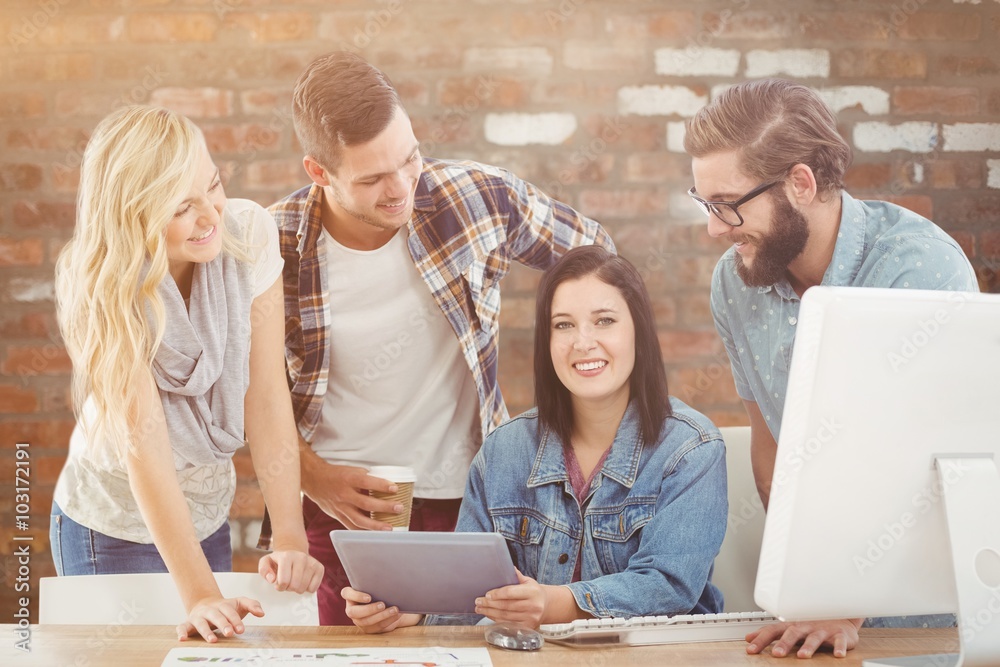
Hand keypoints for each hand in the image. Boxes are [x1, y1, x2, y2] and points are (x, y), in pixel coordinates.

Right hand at [176, 596, 264, 642]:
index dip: (235, 620)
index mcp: (223, 605)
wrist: (205, 604)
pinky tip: (182, 638)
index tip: (241, 630)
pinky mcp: (188, 623)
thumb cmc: (226, 608)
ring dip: (206, 631)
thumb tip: (262, 613)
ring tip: (213, 640)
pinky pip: (182, 626)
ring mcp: (198, 617)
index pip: (229, 611)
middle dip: (223, 624)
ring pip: (200, 623)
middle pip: (216, 616)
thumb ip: (252, 605)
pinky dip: (181, 632)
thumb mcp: (239, 603)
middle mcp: (210, 610)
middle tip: (230, 633)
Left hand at [258, 550, 324, 593]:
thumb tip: (272, 579)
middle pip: (295, 586)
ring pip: (304, 588)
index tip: (278, 584)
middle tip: (287, 582)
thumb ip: (264, 570)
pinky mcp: (320, 568)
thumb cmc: (278, 561)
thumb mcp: (266, 563)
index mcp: (286, 556)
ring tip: (294, 581)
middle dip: (289, 588)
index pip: (284, 581)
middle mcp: (301, 557)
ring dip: (297, 589)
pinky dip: (307, 588)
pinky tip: (303, 581)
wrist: (293, 552)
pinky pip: (313, 588)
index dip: (280, 587)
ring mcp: (312, 562)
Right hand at [303, 462, 401, 530]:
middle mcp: (345, 494)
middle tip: (399, 508)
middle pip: (366, 504)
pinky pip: (351, 527)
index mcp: (349, 479)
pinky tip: (374, 534)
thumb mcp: (352, 471)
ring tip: (389, 528)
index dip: (382, 485)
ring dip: (376, 525)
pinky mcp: (338, 516)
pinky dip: (363, 532)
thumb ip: (367, 479)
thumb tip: (386, 485)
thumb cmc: (337, 474)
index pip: (368, 482)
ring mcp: (341, 507)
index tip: (395, 488)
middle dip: (384, 507)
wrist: (314, 480)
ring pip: (359, 520)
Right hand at [342, 587, 421, 633]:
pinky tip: (396, 615)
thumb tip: (388, 572)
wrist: (390, 604)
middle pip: (354, 612)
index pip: (346, 593)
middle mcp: (352, 609)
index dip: (356, 596)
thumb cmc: (382, 591)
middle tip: (383, 604)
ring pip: (366, 622)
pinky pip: (377, 628)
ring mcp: (359, 621)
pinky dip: (387, 621)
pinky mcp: (369, 629)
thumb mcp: (378, 585)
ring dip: (382, 616)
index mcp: (351, 595)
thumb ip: (377, 581)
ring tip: (394, 610)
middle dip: (369, 609)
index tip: (369, 596)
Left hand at [475, 570, 546, 627]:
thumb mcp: (528, 581)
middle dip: (489, 604)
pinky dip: (496, 620)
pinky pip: (508, 624)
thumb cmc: (534, 592)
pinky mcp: (527, 627)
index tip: (486, 594)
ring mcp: (530, 618)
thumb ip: (516, 576)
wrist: (546, 606)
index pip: (510, 592)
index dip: (497, 594)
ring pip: (505, 616)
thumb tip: (505, 567)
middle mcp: (533, 606)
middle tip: (478, 601)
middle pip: (506, 606)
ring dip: (490, 613)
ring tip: (480, 609)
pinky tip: (489, 615)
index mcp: (533, 592)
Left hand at [746, 618, 861, 657]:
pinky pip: (840, 641)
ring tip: (802, 656)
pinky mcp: (839, 634)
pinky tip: (838, 655)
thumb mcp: (788, 627)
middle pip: (792, 634)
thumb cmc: (810, 623)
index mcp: (791, 626)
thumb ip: (769, 634)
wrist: (838, 614)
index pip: (772, 631)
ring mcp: (822, 630)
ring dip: (808, 647)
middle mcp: (805, 627)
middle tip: (777, 654)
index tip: (750, 649)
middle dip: (784, 643)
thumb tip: (749, 638)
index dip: (761, 639)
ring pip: (814, 638)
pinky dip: (839, 647)